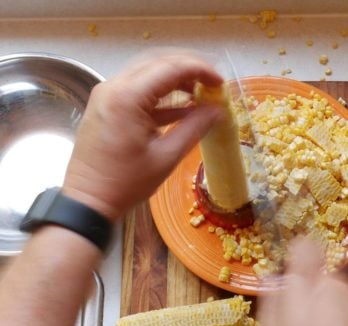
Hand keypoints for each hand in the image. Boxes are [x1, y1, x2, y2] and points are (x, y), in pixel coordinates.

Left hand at [63, 52, 223, 221]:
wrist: (87, 200)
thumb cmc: (126, 183)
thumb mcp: (166, 156)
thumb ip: (195, 128)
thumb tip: (218, 111)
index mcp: (127, 97)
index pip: (170, 68)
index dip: (200, 70)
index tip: (220, 82)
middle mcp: (114, 87)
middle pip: (158, 63)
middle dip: (189, 69)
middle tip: (213, 82)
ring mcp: (107, 95)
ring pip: (147, 73)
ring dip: (175, 80)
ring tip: (201, 93)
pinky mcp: (107, 105)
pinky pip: (138, 90)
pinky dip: (161, 94)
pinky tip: (182, 106)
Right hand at [260, 239, 347, 325]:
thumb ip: (273, 297)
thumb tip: (271, 278)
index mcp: (312, 284)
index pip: (304, 246)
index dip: (297, 250)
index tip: (293, 259)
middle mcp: (341, 287)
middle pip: (322, 277)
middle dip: (313, 291)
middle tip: (301, 319)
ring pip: (340, 295)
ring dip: (331, 308)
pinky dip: (346, 322)